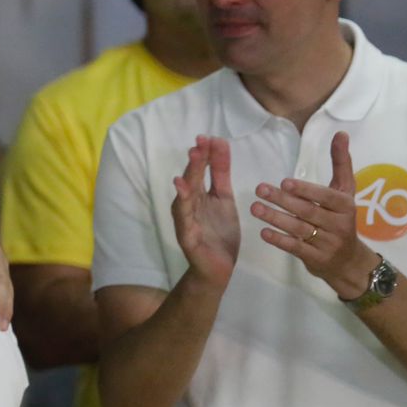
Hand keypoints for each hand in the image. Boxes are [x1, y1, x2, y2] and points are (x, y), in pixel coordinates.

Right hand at [171, 136, 239, 287]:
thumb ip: (220, 174)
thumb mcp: (224, 200)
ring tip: (193, 158)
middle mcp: (189, 204)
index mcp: (200, 194)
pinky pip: (184, 217)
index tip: (211, 137)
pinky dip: (182, 203)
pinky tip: (181, 188)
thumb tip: (220, 145)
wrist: (218, 268)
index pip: (203, 170)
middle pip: (192, 179)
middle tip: (200, 142)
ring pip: (186, 195)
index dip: (207, 155)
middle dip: (196, 161)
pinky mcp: (186, 235)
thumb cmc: (219, 234)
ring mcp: (186, 219)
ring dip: (189, 176)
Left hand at [251, 131, 375, 297]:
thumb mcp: (345, 192)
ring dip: (276, 218)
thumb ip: (341, 163)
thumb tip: (340, 133)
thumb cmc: (341, 219)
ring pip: (300, 229)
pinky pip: (296, 248)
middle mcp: (339, 224)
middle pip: (308, 211)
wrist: (348, 261)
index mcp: (346, 205)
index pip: (326, 196)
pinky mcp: (316, 259)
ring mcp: (328, 243)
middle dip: (283, 200)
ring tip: (255, 208)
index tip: (285, 182)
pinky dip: (280, 240)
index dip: (306, 190)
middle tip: (261, 189)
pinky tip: (263, 232)